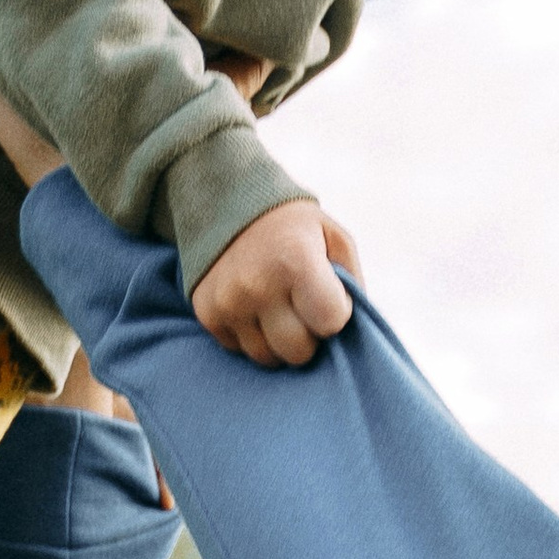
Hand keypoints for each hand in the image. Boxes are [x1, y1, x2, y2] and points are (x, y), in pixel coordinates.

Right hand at [189, 202, 358, 367]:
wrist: (226, 200)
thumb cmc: (294, 226)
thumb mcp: (333, 237)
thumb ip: (351, 283)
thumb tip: (352, 332)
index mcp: (296, 261)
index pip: (330, 323)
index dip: (335, 314)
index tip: (326, 296)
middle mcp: (258, 285)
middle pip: (298, 352)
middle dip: (307, 336)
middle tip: (301, 309)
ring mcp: (228, 302)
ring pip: (267, 357)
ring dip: (277, 341)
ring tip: (276, 309)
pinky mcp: (207, 313)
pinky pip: (238, 349)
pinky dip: (250, 335)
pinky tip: (252, 307)